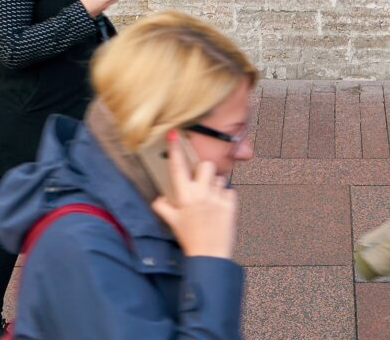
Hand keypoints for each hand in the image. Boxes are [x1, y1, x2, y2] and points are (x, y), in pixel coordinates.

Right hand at [150, 129, 237, 259]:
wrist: (209, 256)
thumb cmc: (190, 239)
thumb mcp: (173, 223)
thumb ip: (164, 207)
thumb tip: (158, 199)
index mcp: (184, 197)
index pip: (177, 168)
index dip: (175, 149)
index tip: (173, 133)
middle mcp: (200, 194)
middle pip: (206, 165)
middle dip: (204, 171)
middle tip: (202, 183)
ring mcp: (217, 198)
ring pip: (220, 178)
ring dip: (216, 186)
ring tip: (212, 202)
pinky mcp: (231, 205)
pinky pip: (230, 191)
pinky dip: (226, 198)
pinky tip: (221, 209)